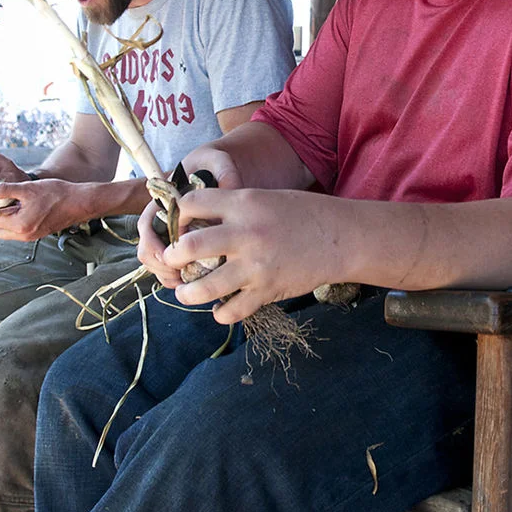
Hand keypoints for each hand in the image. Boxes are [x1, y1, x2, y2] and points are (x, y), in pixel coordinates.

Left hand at [0, 178, 87, 241]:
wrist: (80, 202)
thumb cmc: (57, 194)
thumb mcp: (27, 189)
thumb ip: (3, 190)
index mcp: (20, 226)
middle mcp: (24, 235)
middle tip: (1, 198)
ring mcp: (31, 236)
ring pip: (7, 230)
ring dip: (5, 216)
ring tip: (14, 200)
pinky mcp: (37, 233)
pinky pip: (18, 229)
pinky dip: (15, 218)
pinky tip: (23, 205)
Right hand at [136, 144, 242, 289]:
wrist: (218, 172)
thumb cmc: (213, 165)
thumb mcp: (218, 161)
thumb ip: (224, 171)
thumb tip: (232, 191)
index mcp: (163, 202)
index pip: (147, 227)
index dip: (154, 245)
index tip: (171, 256)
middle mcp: (162, 221)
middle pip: (148, 252)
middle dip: (161, 267)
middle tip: (180, 278)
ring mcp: (170, 235)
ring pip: (158, 264)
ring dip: (169, 276)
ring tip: (189, 284)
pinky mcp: (183, 246)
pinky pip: (173, 268)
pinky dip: (181, 277)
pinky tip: (198, 282)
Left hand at [159, 188, 346, 324]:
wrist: (341, 237)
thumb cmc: (303, 213)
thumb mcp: (265, 197)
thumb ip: (233, 207)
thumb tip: (198, 219)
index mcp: (243, 204)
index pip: (191, 204)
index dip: (178, 215)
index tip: (177, 226)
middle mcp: (245, 234)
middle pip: (188, 247)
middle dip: (171, 257)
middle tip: (172, 262)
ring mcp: (255, 265)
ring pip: (204, 287)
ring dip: (187, 293)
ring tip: (185, 293)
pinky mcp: (267, 290)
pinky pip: (232, 311)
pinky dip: (221, 314)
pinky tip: (220, 310)